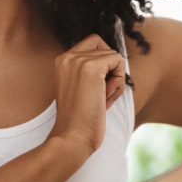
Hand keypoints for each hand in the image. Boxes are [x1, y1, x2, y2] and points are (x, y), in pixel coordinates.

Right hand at [49, 34, 127, 154]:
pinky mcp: (91, 67)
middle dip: (110, 71)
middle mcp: (67, 56)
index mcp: (62, 61)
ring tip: (101, 99)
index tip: (95, 89)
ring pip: (114, 56)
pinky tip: (106, 98)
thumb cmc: (80, 119)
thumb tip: (116, 59)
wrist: (72, 137)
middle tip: (100, 94)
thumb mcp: (81, 88)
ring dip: (115, 80)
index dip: (103, 65)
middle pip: (105, 48)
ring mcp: (78, 60)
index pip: (93, 44)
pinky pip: (119, 61)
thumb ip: (91, 71)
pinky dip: (119, 82)